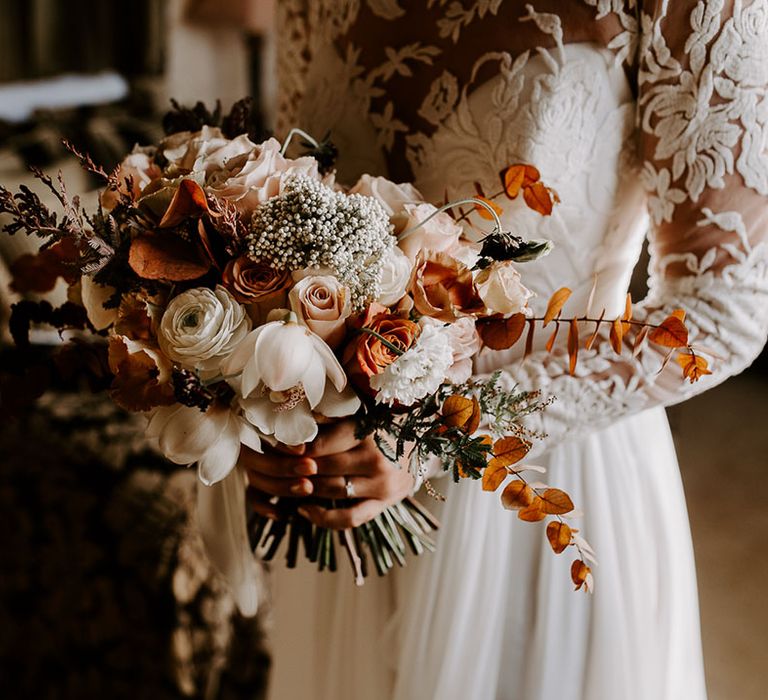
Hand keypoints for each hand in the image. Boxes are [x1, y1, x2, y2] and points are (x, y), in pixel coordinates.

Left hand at [240, 420, 413, 528]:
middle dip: (296, 471)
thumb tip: (296, 422)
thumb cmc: (384, 427)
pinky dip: (323, 518)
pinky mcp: (384, 504)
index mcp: (367, 432)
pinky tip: (304, 510)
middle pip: (323, 468)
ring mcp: (381, 485)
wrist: (424, 445)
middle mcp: (375, 459)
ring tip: (287, 486)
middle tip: (275, 470)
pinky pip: (349, 518)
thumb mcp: (361, 416)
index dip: (294, 451)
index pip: (320, 445)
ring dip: (305, 491)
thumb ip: (331, 420)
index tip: (276, 451)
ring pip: (332, 491)